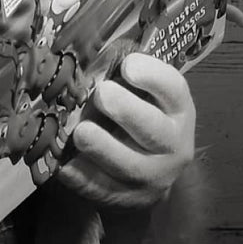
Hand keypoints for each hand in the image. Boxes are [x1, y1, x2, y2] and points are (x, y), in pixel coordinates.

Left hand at [56, 53, 194, 208]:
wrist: (150, 171)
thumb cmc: (138, 114)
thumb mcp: (141, 93)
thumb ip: (122, 74)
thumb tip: (85, 45)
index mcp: (177, 108)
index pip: (174, 89)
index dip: (153, 76)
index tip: (128, 65)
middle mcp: (173, 143)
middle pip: (154, 130)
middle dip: (127, 111)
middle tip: (102, 95)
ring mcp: (154, 175)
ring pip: (132, 166)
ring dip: (104, 149)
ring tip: (81, 133)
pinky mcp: (131, 198)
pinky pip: (106, 191)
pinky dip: (84, 179)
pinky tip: (65, 167)